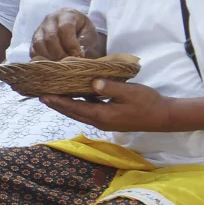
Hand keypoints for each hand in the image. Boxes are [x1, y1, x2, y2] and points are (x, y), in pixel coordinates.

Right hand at [31, 8, 104, 60]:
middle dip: (60, 53)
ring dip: (50, 57)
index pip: (64, 28)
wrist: (76, 28)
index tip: (78, 54)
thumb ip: (83, 42)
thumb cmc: (83, 31)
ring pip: (39, 44)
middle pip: (50, 37)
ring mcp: (40, 29)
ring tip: (60, 64)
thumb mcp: (89, 33)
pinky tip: (52, 64)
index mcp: (66, 14)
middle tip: (69, 62)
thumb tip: (75, 55)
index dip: (70, 43)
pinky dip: (42, 59)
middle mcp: (50, 19)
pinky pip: (33, 51)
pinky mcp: (33, 40)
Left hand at [41, 77, 179, 132]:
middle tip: (40, 95)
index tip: (43, 96)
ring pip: (79, 113)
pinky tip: (73, 96)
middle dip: (56, 104)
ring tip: (52, 96)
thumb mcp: (129, 92)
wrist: (163, 116)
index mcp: (101, 115)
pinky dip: (78, 104)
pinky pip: (87, 111)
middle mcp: (98, 121)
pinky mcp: (108, 119)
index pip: (73, 108)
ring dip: (65, 105)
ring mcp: (103, 121)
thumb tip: (92, 82)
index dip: (57, 102)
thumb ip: (110, 88)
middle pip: (72, 112)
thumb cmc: (148, 103)